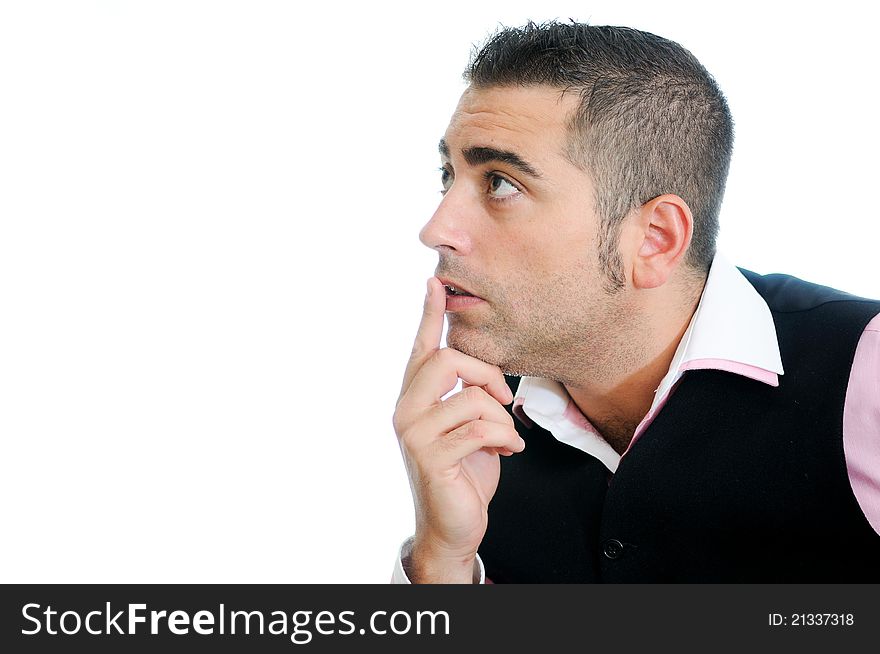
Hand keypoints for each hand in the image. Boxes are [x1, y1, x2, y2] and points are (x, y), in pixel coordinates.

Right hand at [393, 277, 524, 582]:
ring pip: (470, 396)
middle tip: (504, 400)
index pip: (422, 348)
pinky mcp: (431, 458)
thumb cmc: (464, 471)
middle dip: (488, 375)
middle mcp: (406, 410)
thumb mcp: (466, 426)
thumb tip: (483, 369)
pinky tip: (508, 451)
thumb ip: (467, 395)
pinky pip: (480, 429)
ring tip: (506, 438)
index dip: (429, 314)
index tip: (434, 282)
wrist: (454, 525)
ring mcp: (414, 434)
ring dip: (500, 418)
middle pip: (448, 360)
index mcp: (415, 397)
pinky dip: (505, 439)